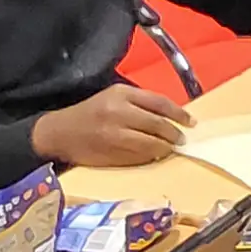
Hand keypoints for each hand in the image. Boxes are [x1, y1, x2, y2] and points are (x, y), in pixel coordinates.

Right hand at [30, 84, 191, 167]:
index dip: (179, 113)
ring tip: (169, 149)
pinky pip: (138, 157)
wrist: (60, 132)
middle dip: (174, 134)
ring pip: (150, 143)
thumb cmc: (90, 113)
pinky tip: (153, 156)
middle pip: (157, 124)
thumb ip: (139, 104)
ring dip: (164, 148)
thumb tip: (170, 117)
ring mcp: (115, 134)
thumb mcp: (113, 98)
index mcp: (121, 94)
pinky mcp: (111, 153)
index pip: (159, 102)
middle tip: (181, 140)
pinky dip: (149, 157)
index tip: (191, 122)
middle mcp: (119, 112)